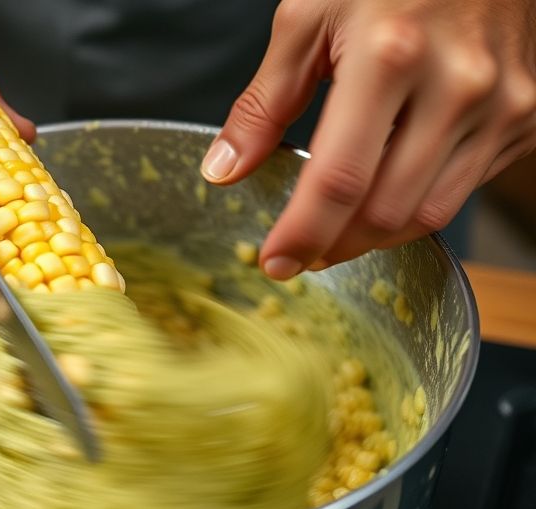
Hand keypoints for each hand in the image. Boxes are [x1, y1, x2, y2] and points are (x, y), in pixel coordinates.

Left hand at [202, 0, 535, 279]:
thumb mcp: (307, 17)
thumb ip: (264, 101)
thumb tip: (224, 170)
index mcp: (389, 57)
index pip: (338, 179)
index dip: (302, 233)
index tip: (275, 262)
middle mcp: (457, 86)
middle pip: (385, 210)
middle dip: (334, 246)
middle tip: (299, 251)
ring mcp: (501, 105)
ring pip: (429, 213)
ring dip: (373, 237)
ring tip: (335, 232)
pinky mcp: (526, 117)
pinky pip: (465, 189)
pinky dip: (417, 205)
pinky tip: (386, 191)